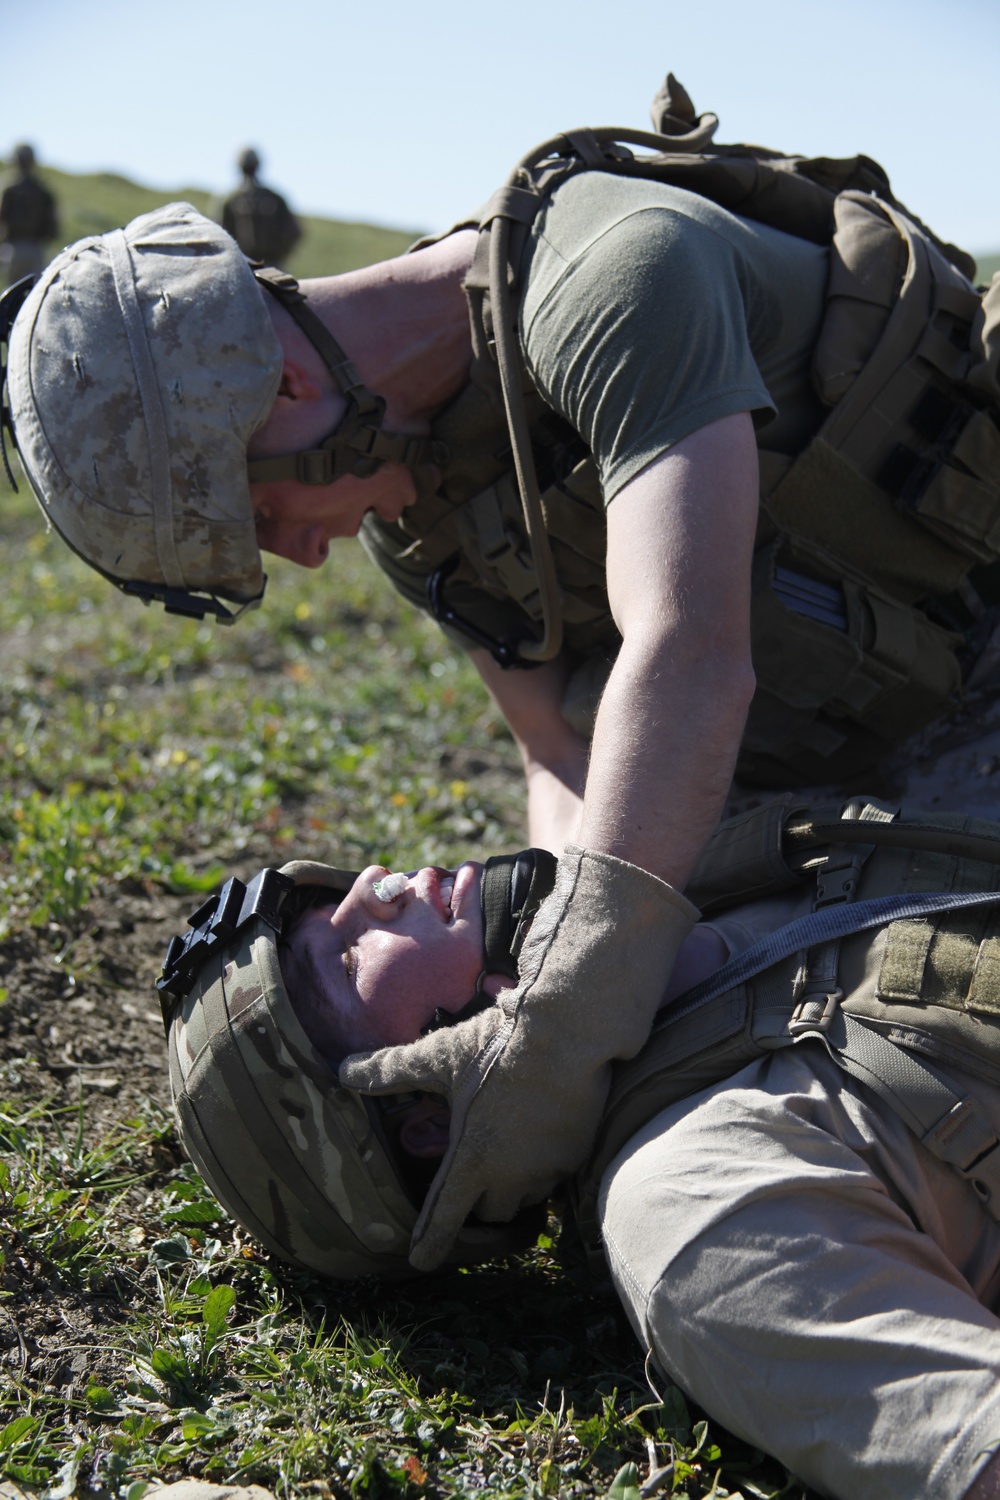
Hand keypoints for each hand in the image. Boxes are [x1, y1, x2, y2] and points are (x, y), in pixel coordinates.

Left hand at [339, 845, 697, 1270]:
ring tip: (505, 1158)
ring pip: (523, 1199)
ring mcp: (545, 1170)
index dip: (430, 1243)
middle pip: (488, 1214)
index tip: (419, 1261)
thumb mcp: (439, 1056)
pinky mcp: (574, 1155)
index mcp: (471, 1160)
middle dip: (477, 1204)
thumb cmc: (497, 1046)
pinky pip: (552, 1177)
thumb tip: (343, 1071)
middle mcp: (508, 1177)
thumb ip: (392, 1070)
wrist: (568, 1033)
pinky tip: (536, 1139)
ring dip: (510, 1189)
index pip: (444, 1219)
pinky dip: (540, 1168)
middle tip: (471, 1180)